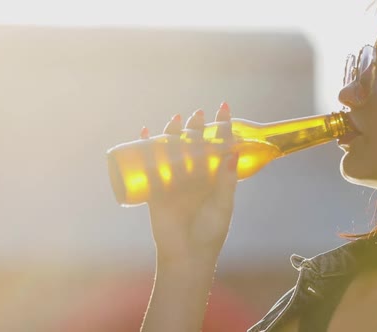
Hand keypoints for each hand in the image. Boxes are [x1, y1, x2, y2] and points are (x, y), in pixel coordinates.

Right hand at [144, 102, 238, 264]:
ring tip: (174, 120)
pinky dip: (145, 149)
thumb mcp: (223, 205)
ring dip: (171, 133)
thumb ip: (226, 181)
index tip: (223, 109)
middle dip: (195, 127)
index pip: (217, 147)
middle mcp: (194, 176)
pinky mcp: (156, 190)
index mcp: (213, 178)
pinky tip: (144, 134)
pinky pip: (149, 166)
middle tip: (197, 114)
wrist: (187, 255)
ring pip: (171, 151)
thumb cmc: (210, 232)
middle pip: (193, 145)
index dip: (221, 128)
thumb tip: (232, 153)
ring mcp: (174, 181)